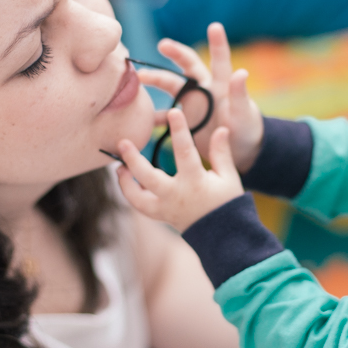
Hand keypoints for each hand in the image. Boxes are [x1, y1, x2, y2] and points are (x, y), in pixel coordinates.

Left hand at [116, 108, 244, 232]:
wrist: (221, 235)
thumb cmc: (226, 202)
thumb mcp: (228, 177)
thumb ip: (221, 153)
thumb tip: (220, 129)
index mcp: (195, 182)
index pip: (185, 151)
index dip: (179, 130)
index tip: (174, 111)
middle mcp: (176, 195)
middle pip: (148, 177)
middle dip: (133, 160)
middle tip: (122, 142)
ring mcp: (165, 208)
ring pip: (137, 197)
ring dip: (124, 181)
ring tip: (119, 166)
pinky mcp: (159, 215)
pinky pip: (138, 205)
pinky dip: (129, 192)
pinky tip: (124, 177)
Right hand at [139, 22, 263, 171]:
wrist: (238, 151)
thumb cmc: (247, 129)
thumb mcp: (244, 114)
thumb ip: (240, 95)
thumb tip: (241, 72)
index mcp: (222, 85)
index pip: (220, 61)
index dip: (218, 43)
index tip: (215, 26)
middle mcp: (205, 89)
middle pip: (188, 67)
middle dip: (175, 53)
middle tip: (162, 45)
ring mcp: (192, 102)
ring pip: (172, 85)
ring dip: (156, 80)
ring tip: (139, 78)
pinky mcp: (184, 119)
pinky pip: (165, 115)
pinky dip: (152, 115)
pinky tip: (138, 114)